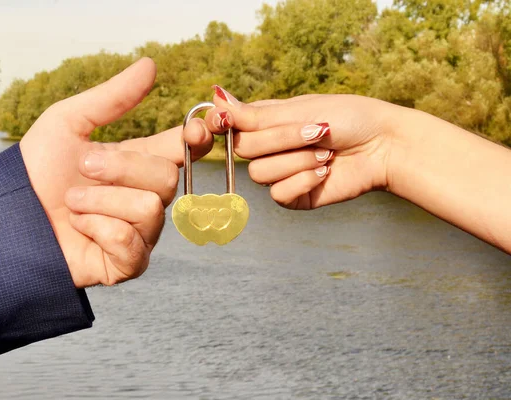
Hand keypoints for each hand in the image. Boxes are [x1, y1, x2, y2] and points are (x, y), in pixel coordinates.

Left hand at [19, 58, 225, 287]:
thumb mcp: (68, 123)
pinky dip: (97, 230)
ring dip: (100, 201)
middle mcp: (147, 198)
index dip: (196, 140)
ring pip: (150, 209)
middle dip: (121, 168)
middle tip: (83, 168)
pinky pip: (131, 243)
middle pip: (167, 178)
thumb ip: (112, 98)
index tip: (194, 130)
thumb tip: (151, 64)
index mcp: (138, 164)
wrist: (8, 216)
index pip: (183, 151)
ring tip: (73, 204)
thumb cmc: (36, 171)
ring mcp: (141, 233)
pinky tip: (79, 229)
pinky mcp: (128, 264)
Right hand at [211, 86, 398, 208]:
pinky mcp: (294, 196)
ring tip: (326, 153)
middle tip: (315, 131)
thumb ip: (256, 114)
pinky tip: (325, 171)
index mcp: (268, 121)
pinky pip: (278, 194)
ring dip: (297, 161)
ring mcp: (281, 173)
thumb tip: (216, 98)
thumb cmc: (348, 118)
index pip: (230, 124)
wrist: (384, 146)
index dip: (222, 125)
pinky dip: (304, 181)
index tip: (223, 123)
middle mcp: (270, 147)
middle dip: (281, 139)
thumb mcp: (300, 110)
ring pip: (260, 174)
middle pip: (243, 149)